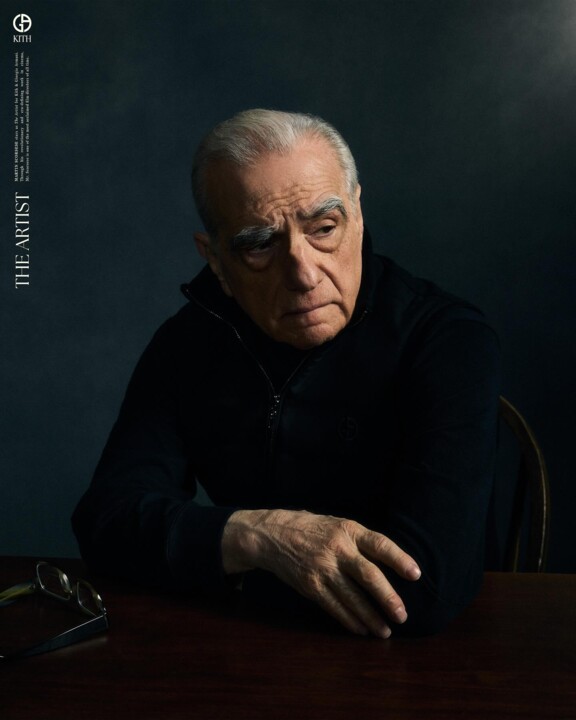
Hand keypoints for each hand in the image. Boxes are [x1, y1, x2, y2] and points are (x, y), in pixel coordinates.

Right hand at [221, 509, 420, 637]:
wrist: (272, 534)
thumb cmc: (313, 529)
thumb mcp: (338, 525)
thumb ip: (361, 542)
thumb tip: (393, 563)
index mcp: (348, 530)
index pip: (379, 544)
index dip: (399, 559)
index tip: (416, 574)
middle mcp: (337, 549)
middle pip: (368, 575)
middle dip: (388, 597)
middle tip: (402, 615)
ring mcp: (322, 568)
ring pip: (352, 597)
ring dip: (371, 617)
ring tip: (386, 631)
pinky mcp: (310, 585)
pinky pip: (334, 606)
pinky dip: (349, 620)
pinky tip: (361, 629)